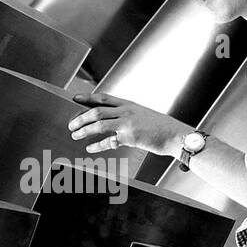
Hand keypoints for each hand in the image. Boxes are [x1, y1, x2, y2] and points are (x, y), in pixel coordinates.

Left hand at [68, 92, 187, 155]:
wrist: (175, 135)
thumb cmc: (160, 126)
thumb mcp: (142, 114)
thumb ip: (126, 115)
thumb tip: (110, 120)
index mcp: (128, 104)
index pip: (103, 98)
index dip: (87, 98)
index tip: (74, 98)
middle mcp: (126, 111)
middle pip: (96, 111)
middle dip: (80, 117)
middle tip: (71, 124)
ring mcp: (127, 124)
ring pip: (98, 125)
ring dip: (84, 130)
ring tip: (75, 135)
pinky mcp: (130, 137)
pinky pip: (108, 141)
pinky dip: (97, 146)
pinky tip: (90, 148)